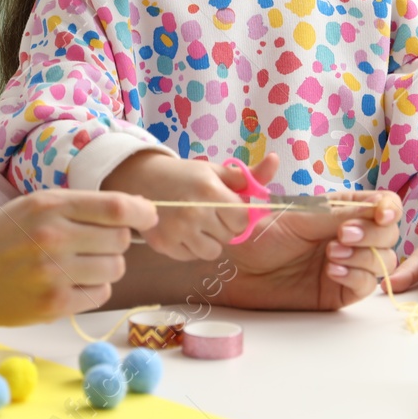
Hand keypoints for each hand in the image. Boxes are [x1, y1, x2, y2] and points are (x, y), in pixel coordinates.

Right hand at [0, 190, 156, 326]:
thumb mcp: (31, 207)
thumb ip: (78, 207)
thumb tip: (134, 213)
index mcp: (49, 205)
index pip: (116, 206)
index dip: (141, 211)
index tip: (148, 216)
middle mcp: (53, 237)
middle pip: (121, 239)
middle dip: (116, 241)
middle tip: (91, 244)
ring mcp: (53, 273)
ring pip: (115, 268)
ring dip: (105, 267)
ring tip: (75, 265)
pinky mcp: (53, 305)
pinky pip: (100, 294)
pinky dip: (92, 289)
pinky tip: (67, 284)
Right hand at [103, 152, 277, 260]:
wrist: (141, 179)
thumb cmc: (185, 175)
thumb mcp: (215, 171)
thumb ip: (248, 175)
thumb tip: (276, 162)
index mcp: (210, 192)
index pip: (242, 220)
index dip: (237, 215)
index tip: (226, 206)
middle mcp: (194, 213)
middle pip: (229, 236)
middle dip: (223, 226)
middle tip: (207, 211)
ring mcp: (177, 231)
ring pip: (212, 252)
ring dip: (209, 240)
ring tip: (196, 222)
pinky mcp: (164, 245)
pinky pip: (191, 257)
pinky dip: (190, 247)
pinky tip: (181, 229)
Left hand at [206, 190, 403, 310]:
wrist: (233, 266)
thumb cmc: (258, 233)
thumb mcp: (299, 216)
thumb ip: (337, 211)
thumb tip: (376, 204)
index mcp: (340, 209)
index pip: (382, 204)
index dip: (388, 207)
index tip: (381, 213)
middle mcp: (349, 235)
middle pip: (389, 234)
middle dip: (372, 234)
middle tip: (342, 235)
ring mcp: (348, 264)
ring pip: (384, 261)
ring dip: (364, 256)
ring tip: (331, 255)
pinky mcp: (340, 291)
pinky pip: (366, 286)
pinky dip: (356, 276)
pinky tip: (332, 271)